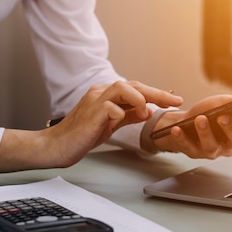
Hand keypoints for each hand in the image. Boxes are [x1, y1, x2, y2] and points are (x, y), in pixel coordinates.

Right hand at [0, 80, 182, 172]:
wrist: (56, 146)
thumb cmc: (81, 135)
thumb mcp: (110, 124)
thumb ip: (128, 115)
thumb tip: (148, 111)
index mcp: (106, 95)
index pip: (136, 88)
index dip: (157, 93)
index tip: (175, 101)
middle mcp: (100, 93)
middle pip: (133, 85)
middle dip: (157, 93)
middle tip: (174, 101)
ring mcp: (94, 101)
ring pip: (121, 88)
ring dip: (139, 98)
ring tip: (149, 111)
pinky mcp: (89, 114)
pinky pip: (109, 107)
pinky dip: (121, 112)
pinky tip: (127, 119)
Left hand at [151, 94, 231, 158]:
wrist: (184, 122)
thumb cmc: (207, 113)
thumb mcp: (222, 104)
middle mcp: (228, 144)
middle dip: (230, 128)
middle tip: (223, 116)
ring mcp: (211, 150)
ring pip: (211, 146)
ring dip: (205, 132)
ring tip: (200, 119)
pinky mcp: (193, 153)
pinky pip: (188, 147)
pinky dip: (182, 138)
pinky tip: (177, 129)